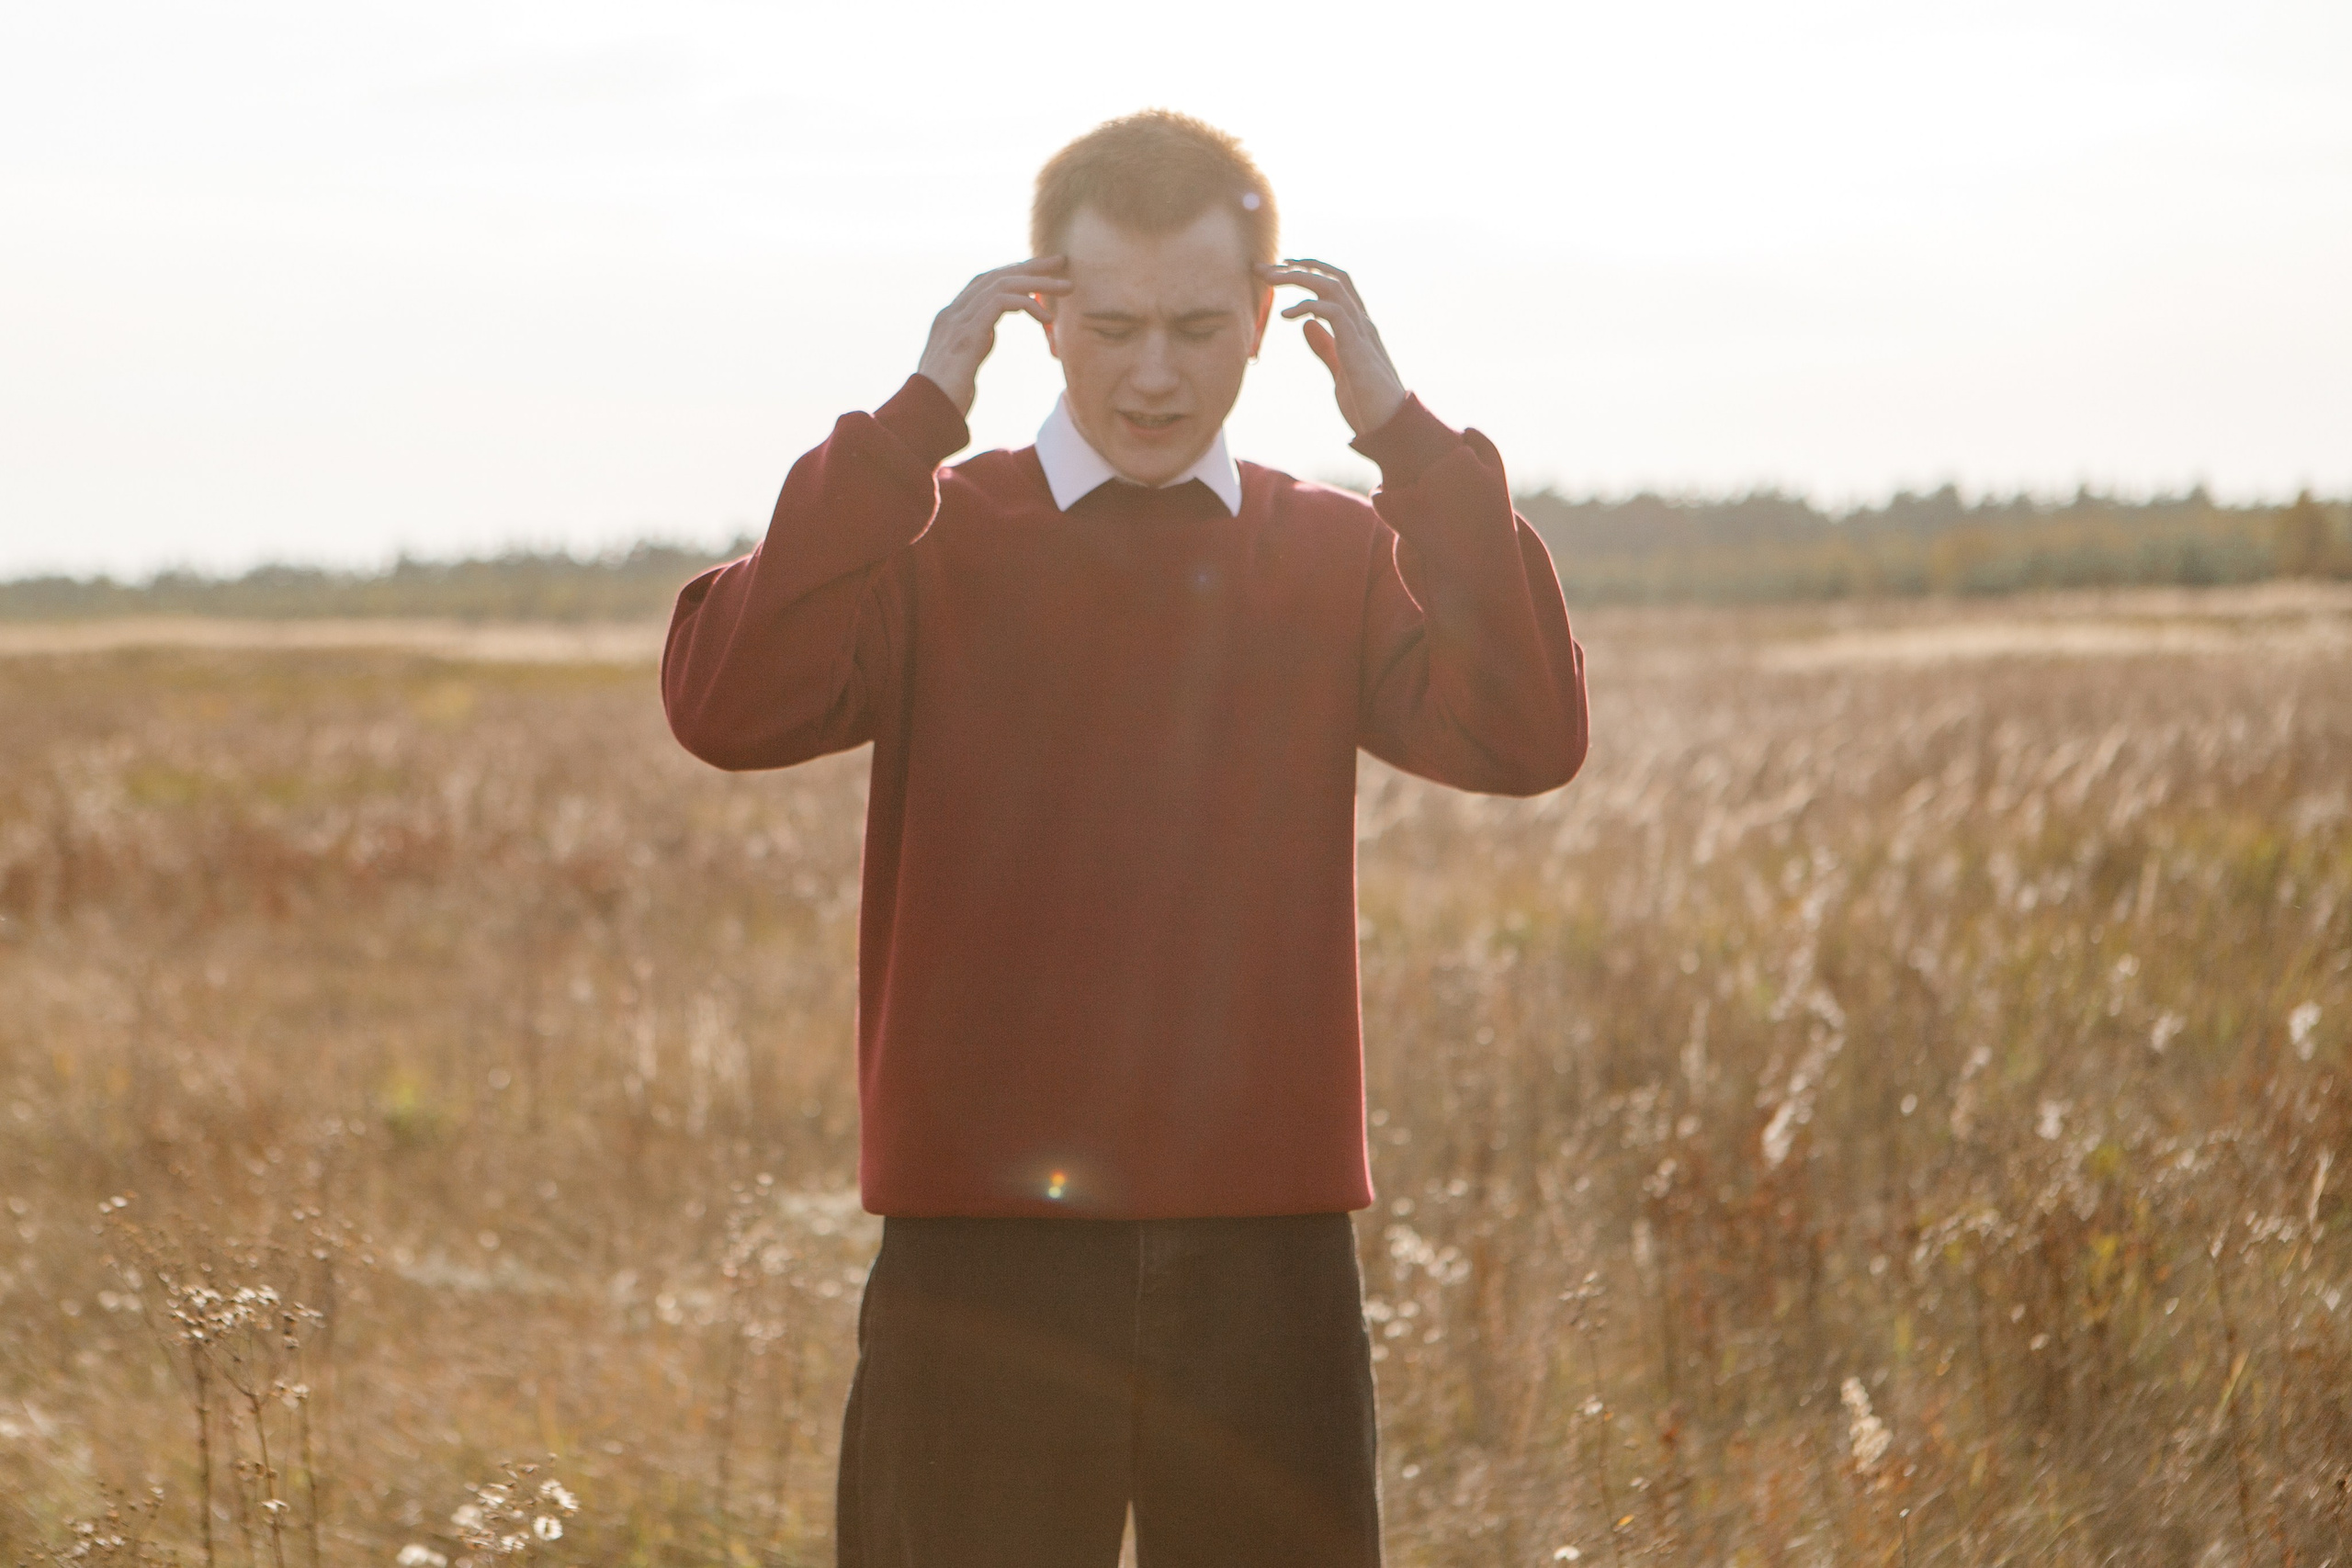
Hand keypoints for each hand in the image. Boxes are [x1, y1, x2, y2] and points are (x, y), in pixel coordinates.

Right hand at [915, 256, 1070, 417]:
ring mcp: (956, 320)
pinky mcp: (966, 333)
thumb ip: (973, 342)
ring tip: (1066, 287)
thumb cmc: (945, 398)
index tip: (1041, 271)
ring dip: (1038, 283)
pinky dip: (1027, 304)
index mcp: (950, 317)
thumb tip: (987, 334)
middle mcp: (952, 312)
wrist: (925, 414)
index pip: (984, 281)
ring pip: (1002, 284)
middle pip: (995, 276)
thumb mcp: (962, 362)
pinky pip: (1001, 302)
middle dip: (1031, 267)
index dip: (1013, 272)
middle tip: (1061, 262)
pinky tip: (1046, 317)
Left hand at [1259, 258, 1407, 437]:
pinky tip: (1285, 316)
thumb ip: (1325, 346)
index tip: (1282, 266)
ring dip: (1299, 278)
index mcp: (1358, 327)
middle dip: (1297, 267)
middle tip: (1264, 268)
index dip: (1311, 270)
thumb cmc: (1367, 403)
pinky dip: (1308, 307)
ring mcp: (1362, 332)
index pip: (1337, 284)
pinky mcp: (1357, 347)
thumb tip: (1307, 325)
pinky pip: (1334, 312)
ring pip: (1333, 287)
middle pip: (1332, 278)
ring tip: (1270, 280)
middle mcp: (1362, 323)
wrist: (1389, 427)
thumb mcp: (1339, 369)